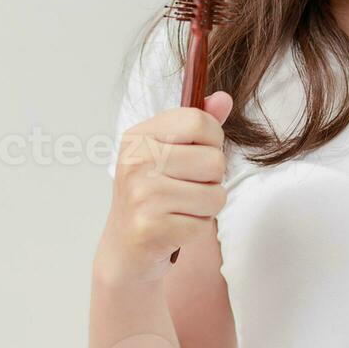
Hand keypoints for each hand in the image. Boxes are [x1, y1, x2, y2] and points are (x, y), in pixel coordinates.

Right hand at [96, 90, 233, 284]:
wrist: (125, 249)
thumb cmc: (153, 195)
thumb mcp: (170, 153)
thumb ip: (199, 125)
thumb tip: (224, 98)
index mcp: (138, 137)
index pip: (198, 121)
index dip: (213, 139)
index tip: (199, 152)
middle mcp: (135, 162)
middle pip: (214, 160)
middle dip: (212, 178)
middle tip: (187, 188)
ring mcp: (142, 196)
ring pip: (215, 194)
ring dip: (207, 205)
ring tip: (182, 207)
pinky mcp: (151, 228)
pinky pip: (204, 223)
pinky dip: (196, 227)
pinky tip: (175, 226)